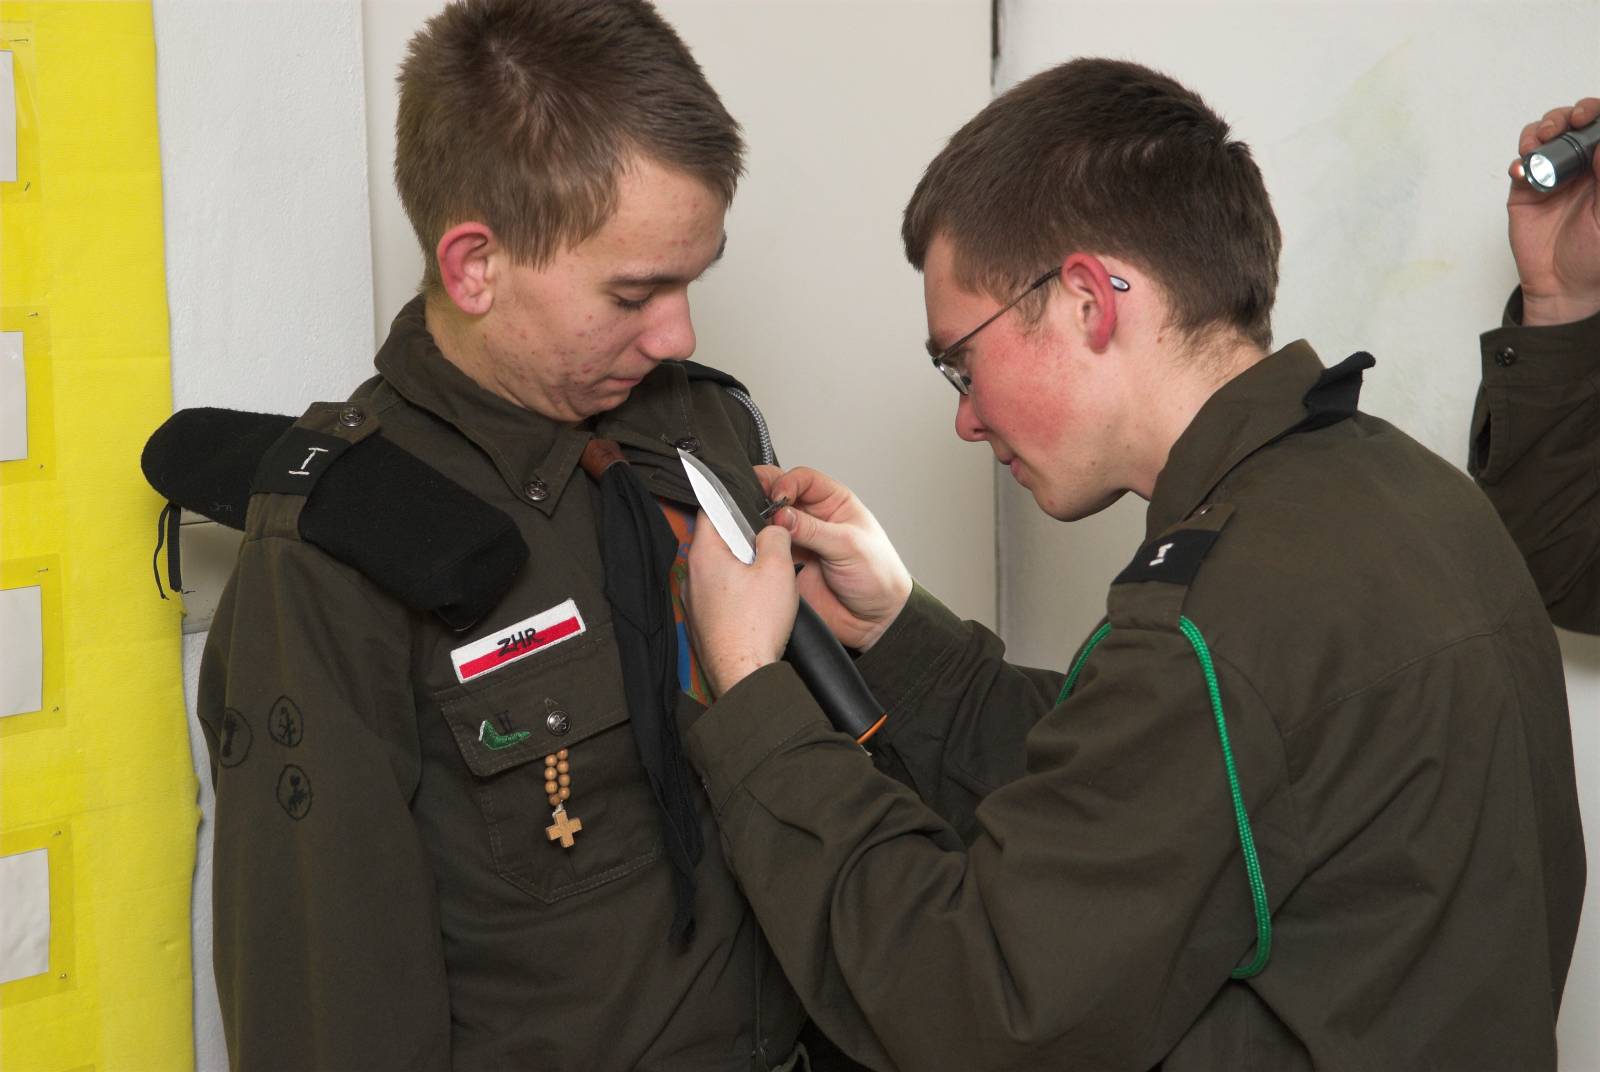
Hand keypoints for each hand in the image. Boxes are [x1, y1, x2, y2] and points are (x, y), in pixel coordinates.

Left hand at [685, 512, 798, 696]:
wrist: (744, 674)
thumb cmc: (756, 626)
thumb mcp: (778, 568)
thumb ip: (775, 536)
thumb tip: (772, 530)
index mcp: (703, 555)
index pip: (710, 511)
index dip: (732, 504)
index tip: (749, 507)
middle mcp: (691, 576)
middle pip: (716, 542)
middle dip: (742, 542)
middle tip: (766, 551)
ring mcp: (693, 601)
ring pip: (718, 571)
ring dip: (739, 570)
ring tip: (763, 583)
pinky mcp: (701, 622)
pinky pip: (717, 596)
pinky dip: (735, 595)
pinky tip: (754, 607)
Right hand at [757, 465, 911, 651]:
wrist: (875, 620)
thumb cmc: (879, 577)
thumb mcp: (849, 546)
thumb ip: (813, 529)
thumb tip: (781, 514)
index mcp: (835, 503)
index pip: (803, 479)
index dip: (787, 483)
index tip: (779, 499)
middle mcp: (815, 518)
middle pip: (781, 496)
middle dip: (765, 497)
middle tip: (755, 505)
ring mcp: (800, 541)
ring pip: (771, 524)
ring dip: (761, 525)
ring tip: (760, 533)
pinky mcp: (789, 565)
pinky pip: (768, 551)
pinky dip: (760, 549)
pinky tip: (760, 552)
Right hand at [1508, 97, 1599, 325]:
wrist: (1563, 286)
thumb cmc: (1595, 254)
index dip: (1596, 114)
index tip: (1591, 116)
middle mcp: (1581, 166)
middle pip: (1573, 124)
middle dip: (1568, 115)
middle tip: (1568, 123)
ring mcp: (1552, 176)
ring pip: (1545, 136)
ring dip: (1542, 129)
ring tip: (1542, 139)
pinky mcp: (1526, 190)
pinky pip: (1521, 164)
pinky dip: (1520, 161)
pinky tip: (1524, 170)